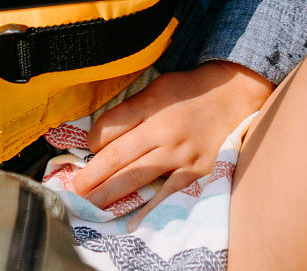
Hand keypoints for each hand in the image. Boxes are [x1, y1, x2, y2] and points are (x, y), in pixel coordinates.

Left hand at [74, 62, 272, 209]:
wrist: (232, 96)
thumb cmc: (190, 92)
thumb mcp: (159, 88)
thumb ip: (133, 111)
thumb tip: (104, 136)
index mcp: (152, 105)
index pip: (112, 127)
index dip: (93, 142)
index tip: (85, 151)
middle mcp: (164, 130)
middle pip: (119, 156)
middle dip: (92, 175)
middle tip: (74, 190)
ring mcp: (180, 154)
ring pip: (137, 177)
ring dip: (110, 192)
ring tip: (90, 203)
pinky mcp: (195, 172)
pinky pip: (166, 194)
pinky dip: (148, 208)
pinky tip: (132, 220)